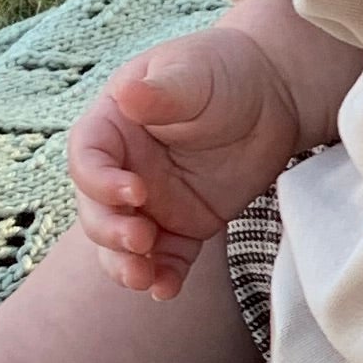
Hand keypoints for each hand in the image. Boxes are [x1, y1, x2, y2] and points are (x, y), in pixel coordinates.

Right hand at [68, 27, 308, 300]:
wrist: (275, 94)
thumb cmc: (224, 72)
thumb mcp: (193, 73)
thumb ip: (161, 92)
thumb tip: (128, 95)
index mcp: (113, 127)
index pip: (87, 159)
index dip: (100, 182)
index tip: (135, 192)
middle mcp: (123, 169)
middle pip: (96, 210)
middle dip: (111, 232)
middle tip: (142, 239)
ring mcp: (151, 202)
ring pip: (121, 244)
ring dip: (125, 264)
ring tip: (144, 278)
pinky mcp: (184, 226)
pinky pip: (167, 258)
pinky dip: (163, 277)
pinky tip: (166, 291)